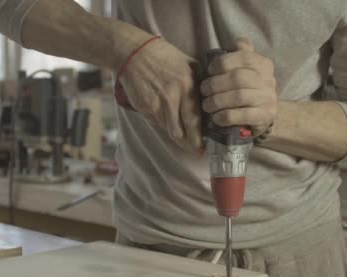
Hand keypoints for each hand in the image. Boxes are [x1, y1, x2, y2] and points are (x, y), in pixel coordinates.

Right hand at [118, 38, 202, 152]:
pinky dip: (162, 123)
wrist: (135, 53)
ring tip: (183, 139)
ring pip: (169, 130)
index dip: (200, 138)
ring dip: (176, 136)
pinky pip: (157, 122)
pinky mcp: (145, 106)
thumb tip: (211, 103)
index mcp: (188, 85)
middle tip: (197, 151)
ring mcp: (158, 103)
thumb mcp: (189, 66)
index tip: (205, 147)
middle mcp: (174, 96)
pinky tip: (164, 116)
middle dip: (191, 145)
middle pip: (182, 131)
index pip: (196, 119)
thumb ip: (200, 84)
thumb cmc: (164, 58)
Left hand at [200, 38, 277, 136]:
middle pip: (238, 77)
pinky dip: (226, 116)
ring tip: (207, 105)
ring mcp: (268, 99)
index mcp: (263, 64)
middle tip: (203, 91)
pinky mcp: (265, 116)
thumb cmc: (248, 89)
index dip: (221, 63)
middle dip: (215, 84)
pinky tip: (216, 117)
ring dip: (217, 101)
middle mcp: (269, 80)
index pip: (243, 57)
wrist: (263, 115)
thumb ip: (242, 54)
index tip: (209, 71)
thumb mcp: (248, 69)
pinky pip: (243, 115)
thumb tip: (237, 42)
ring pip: (239, 96)